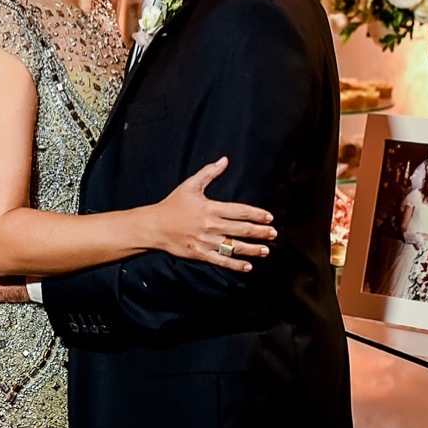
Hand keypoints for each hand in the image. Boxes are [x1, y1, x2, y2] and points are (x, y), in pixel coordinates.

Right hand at [149, 157, 276, 271]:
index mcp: (211, 208)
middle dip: (260, 232)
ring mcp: (206, 241)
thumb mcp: (190, 185)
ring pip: (234, 247)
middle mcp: (211, 226)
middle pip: (241, 230)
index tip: (269, 217)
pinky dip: (235, 264)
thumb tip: (225, 160)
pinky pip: (221, 261)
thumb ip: (209, 173)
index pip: (240, 211)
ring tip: (266, 250)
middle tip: (274, 233)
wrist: (154, 226)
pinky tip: (248, 266)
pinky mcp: (200, 254)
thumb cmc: (173, 204)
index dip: (257, 214)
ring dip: (253, 249)